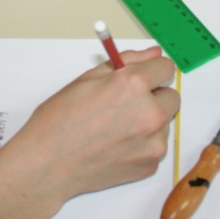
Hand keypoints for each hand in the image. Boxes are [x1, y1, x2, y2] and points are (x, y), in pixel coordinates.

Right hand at [8, 46, 180, 202]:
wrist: (48, 164)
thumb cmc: (60, 120)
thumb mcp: (87, 78)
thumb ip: (127, 62)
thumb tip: (154, 53)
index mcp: (134, 85)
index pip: (166, 68)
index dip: (151, 71)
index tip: (142, 78)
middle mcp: (150, 113)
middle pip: (171, 97)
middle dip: (153, 97)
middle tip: (124, 105)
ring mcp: (153, 143)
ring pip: (163, 124)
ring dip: (148, 122)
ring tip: (114, 129)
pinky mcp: (150, 165)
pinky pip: (155, 146)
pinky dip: (141, 145)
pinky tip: (115, 146)